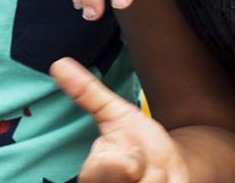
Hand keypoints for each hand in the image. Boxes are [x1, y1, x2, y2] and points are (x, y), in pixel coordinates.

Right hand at [52, 57, 188, 182]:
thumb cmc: (140, 142)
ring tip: (155, 176)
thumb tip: (59, 63)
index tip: (134, 159)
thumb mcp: (117, 114)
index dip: (124, 164)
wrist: (175, 167)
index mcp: (93, 175)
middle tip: (144, 166)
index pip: (98, 175)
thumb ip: (88, 93)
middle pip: (128, 176)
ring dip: (160, 180)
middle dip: (145, 171)